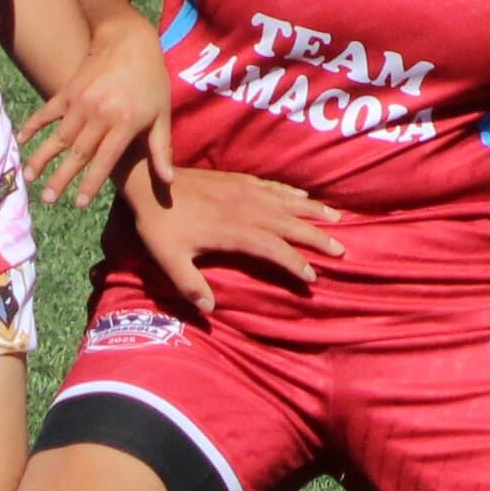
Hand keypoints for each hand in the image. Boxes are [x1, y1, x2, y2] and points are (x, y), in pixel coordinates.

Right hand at [17, 13, 172, 207]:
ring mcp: (81, 102)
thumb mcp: (162, 114)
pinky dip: (33, 126)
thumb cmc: (150, 79)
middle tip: (46, 200)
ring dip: (42, 158)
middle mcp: (100, 115)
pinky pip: (47, 112)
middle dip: (60, 178)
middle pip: (77, 153)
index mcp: (124, 123)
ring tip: (29, 178)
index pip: (105, 159)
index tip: (79, 203)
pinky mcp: (68, 91)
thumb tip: (169, 181)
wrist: (128, 40)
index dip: (91, 182)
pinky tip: (21, 141)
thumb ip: (162, 149)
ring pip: (58, 137)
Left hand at [122, 162, 339, 315]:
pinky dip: (290, 193)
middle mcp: (245, 209)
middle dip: (316, 237)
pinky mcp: (237, 180)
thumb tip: (209, 311)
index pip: (274, 249)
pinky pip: (272, 187)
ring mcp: (243, 191)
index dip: (295, 262)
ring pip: (286, 202)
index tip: (312, 277)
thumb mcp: (168, 259)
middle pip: (289, 224)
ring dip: (312, 211)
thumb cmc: (159, 225)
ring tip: (336, 218)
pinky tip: (303, 198)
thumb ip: (189, 284)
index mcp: (234, 231)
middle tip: (340, 249)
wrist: (149, 181)